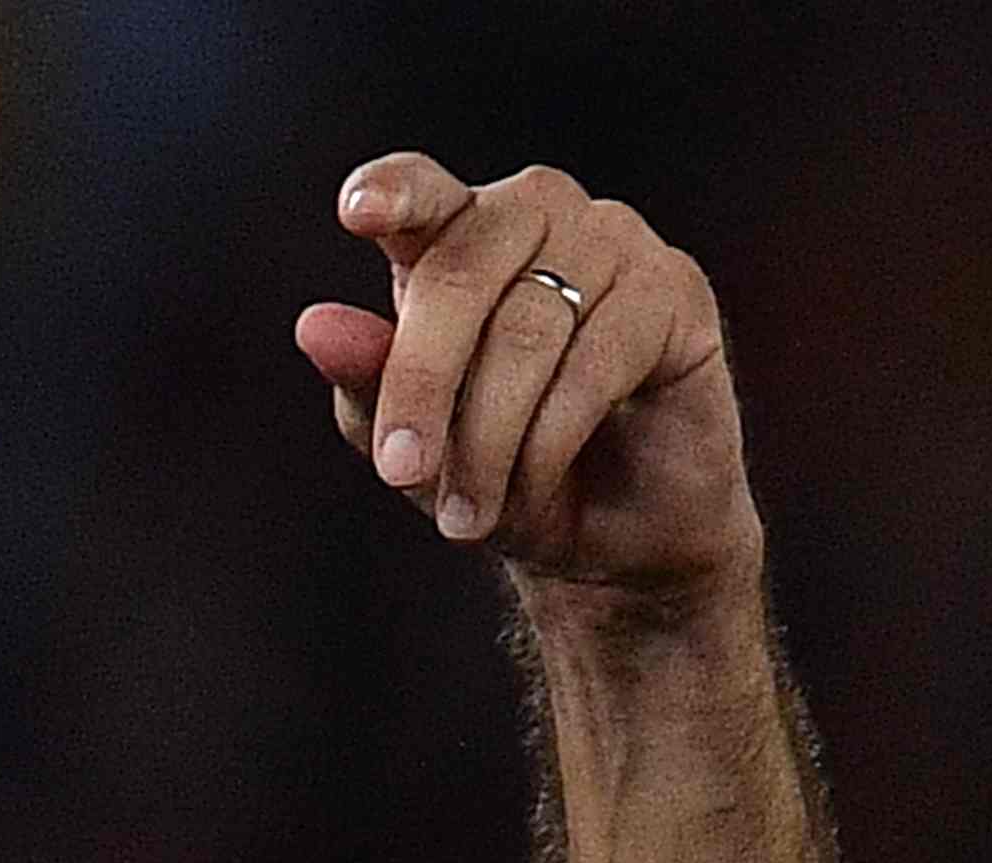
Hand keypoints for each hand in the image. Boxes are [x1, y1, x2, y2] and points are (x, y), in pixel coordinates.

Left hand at [295, 155, 757, 614]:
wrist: (612, 540)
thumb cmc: (501, 475)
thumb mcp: (417, 446)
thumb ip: (367, 385)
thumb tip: (315, 326)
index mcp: (457, 235)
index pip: (422, 193)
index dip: (392, 192)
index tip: (357, 212)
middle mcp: (538, 216)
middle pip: (462, 270)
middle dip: (422, 382)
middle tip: (401, 474)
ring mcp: (614, 241)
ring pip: (528, 328)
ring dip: (486, 438)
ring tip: (465, 516)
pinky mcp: (676, 290)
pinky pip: (596, 359)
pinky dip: (549, 440)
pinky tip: (530, 490)